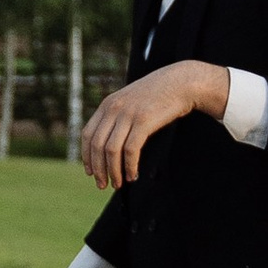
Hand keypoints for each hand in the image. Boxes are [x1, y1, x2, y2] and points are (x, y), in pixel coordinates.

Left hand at [77, 57, 225, 187]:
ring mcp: (128, 114)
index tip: (91, 172)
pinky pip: (131, 150)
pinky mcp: (143, 121)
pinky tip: (133, 175)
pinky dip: (129, 166)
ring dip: (113, 171)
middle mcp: (113, 108)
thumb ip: (118, 118)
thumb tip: (110, 145)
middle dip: (98, 169)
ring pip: (111, 150)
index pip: (87, 135)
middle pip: (97, 145)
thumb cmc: (158, 96)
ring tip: (119, 184)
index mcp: (107, 104)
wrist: (180, 82)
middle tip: (103, 185)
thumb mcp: (131, 102)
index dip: (87, 156)